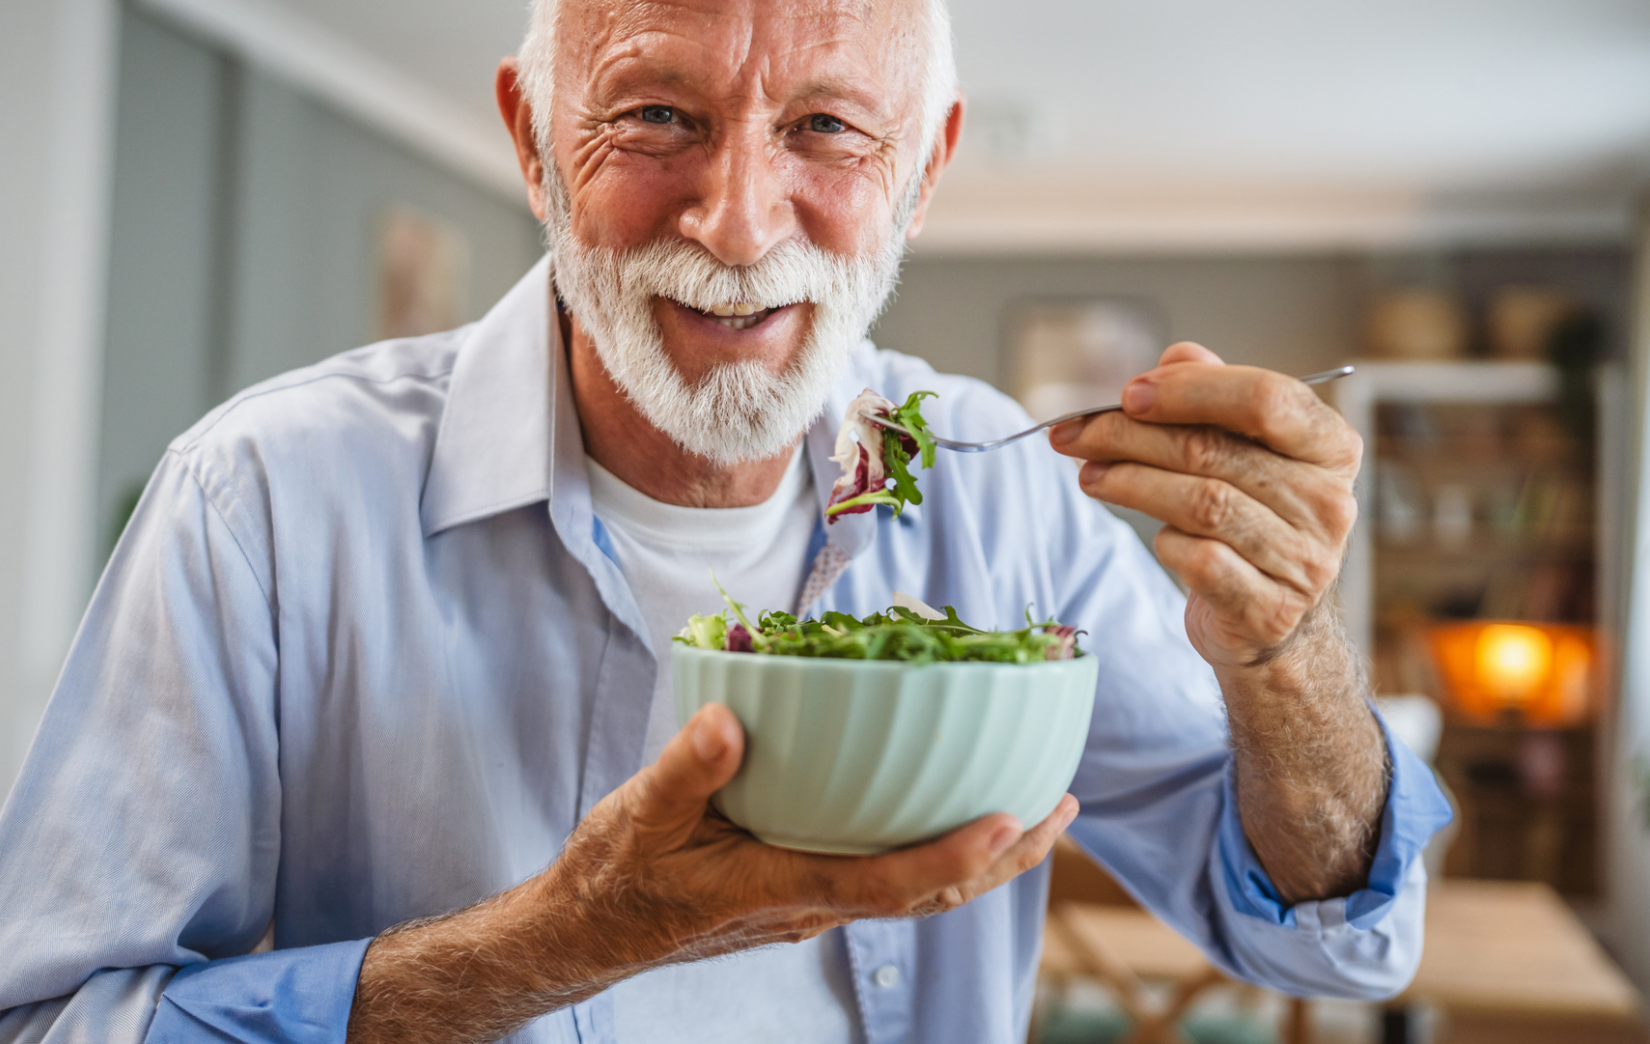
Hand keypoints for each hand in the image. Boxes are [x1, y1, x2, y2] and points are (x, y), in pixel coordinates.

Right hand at [550, 702, 1077, 966]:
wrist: (586, 931)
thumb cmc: (613, 877)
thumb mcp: (638, 815)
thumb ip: (685, 770)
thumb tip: (729, 720)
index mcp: (780, 889)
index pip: (886, 883)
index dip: (952, 856)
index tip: (1010, 819)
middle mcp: (812, 904)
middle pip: (931, 894)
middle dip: (1005, 857)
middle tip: (1063, 807)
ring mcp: (813, 902)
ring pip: (919, 889)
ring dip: (985, 856)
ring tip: (1038, 810)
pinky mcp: (804, 888)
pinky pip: (889, 873)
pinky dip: (937, 847)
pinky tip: (948, 807)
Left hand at [1049, 342, 1361, 668]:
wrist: (1271, 619)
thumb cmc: (1252, 518)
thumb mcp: (1242, 450)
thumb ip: (1214, 397)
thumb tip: (1176, 358)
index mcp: (1330, 446)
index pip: (1266, 398)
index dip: (1190, 390)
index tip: (1128, 394)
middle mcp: (1327, 502)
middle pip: (1214, 451)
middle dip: (1130, 436)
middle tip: (1075, 433)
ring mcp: (1304, 560)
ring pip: (1201, 504)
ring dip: (1130, 483)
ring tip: (1089, 474)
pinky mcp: (1269, 608)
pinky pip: (1199, 560)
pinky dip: (1165, 542)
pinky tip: (1153, 533)